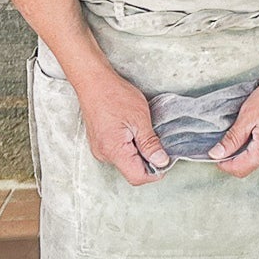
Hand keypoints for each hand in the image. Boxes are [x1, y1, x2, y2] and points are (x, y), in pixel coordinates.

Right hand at [72, 64, 170, 184]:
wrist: (93, 82)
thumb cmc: (115, 95)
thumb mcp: (140, 118)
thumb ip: (150, 144)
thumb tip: (161, 161)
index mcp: (114, 151)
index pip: (137, 177)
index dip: (154, 172)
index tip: (165, 159)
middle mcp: (104, 154)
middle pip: (131, 171)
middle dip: (147, 161)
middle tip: (157, 141)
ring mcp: (99, 149)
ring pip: (126, 162)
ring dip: (139, 152)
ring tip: (143, 132)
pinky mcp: (99, 143)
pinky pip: (118, 153)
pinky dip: (130, 147)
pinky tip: (133, 131)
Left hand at [209, 64, 258, 177]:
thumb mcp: (247, 115)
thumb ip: (231, 139)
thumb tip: (217, 154)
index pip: (240, 169)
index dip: (225, 164)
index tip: (217, 156)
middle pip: (252, 163)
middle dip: (240, 152)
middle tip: (238, 132)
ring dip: (255, 147)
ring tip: (256, 126)